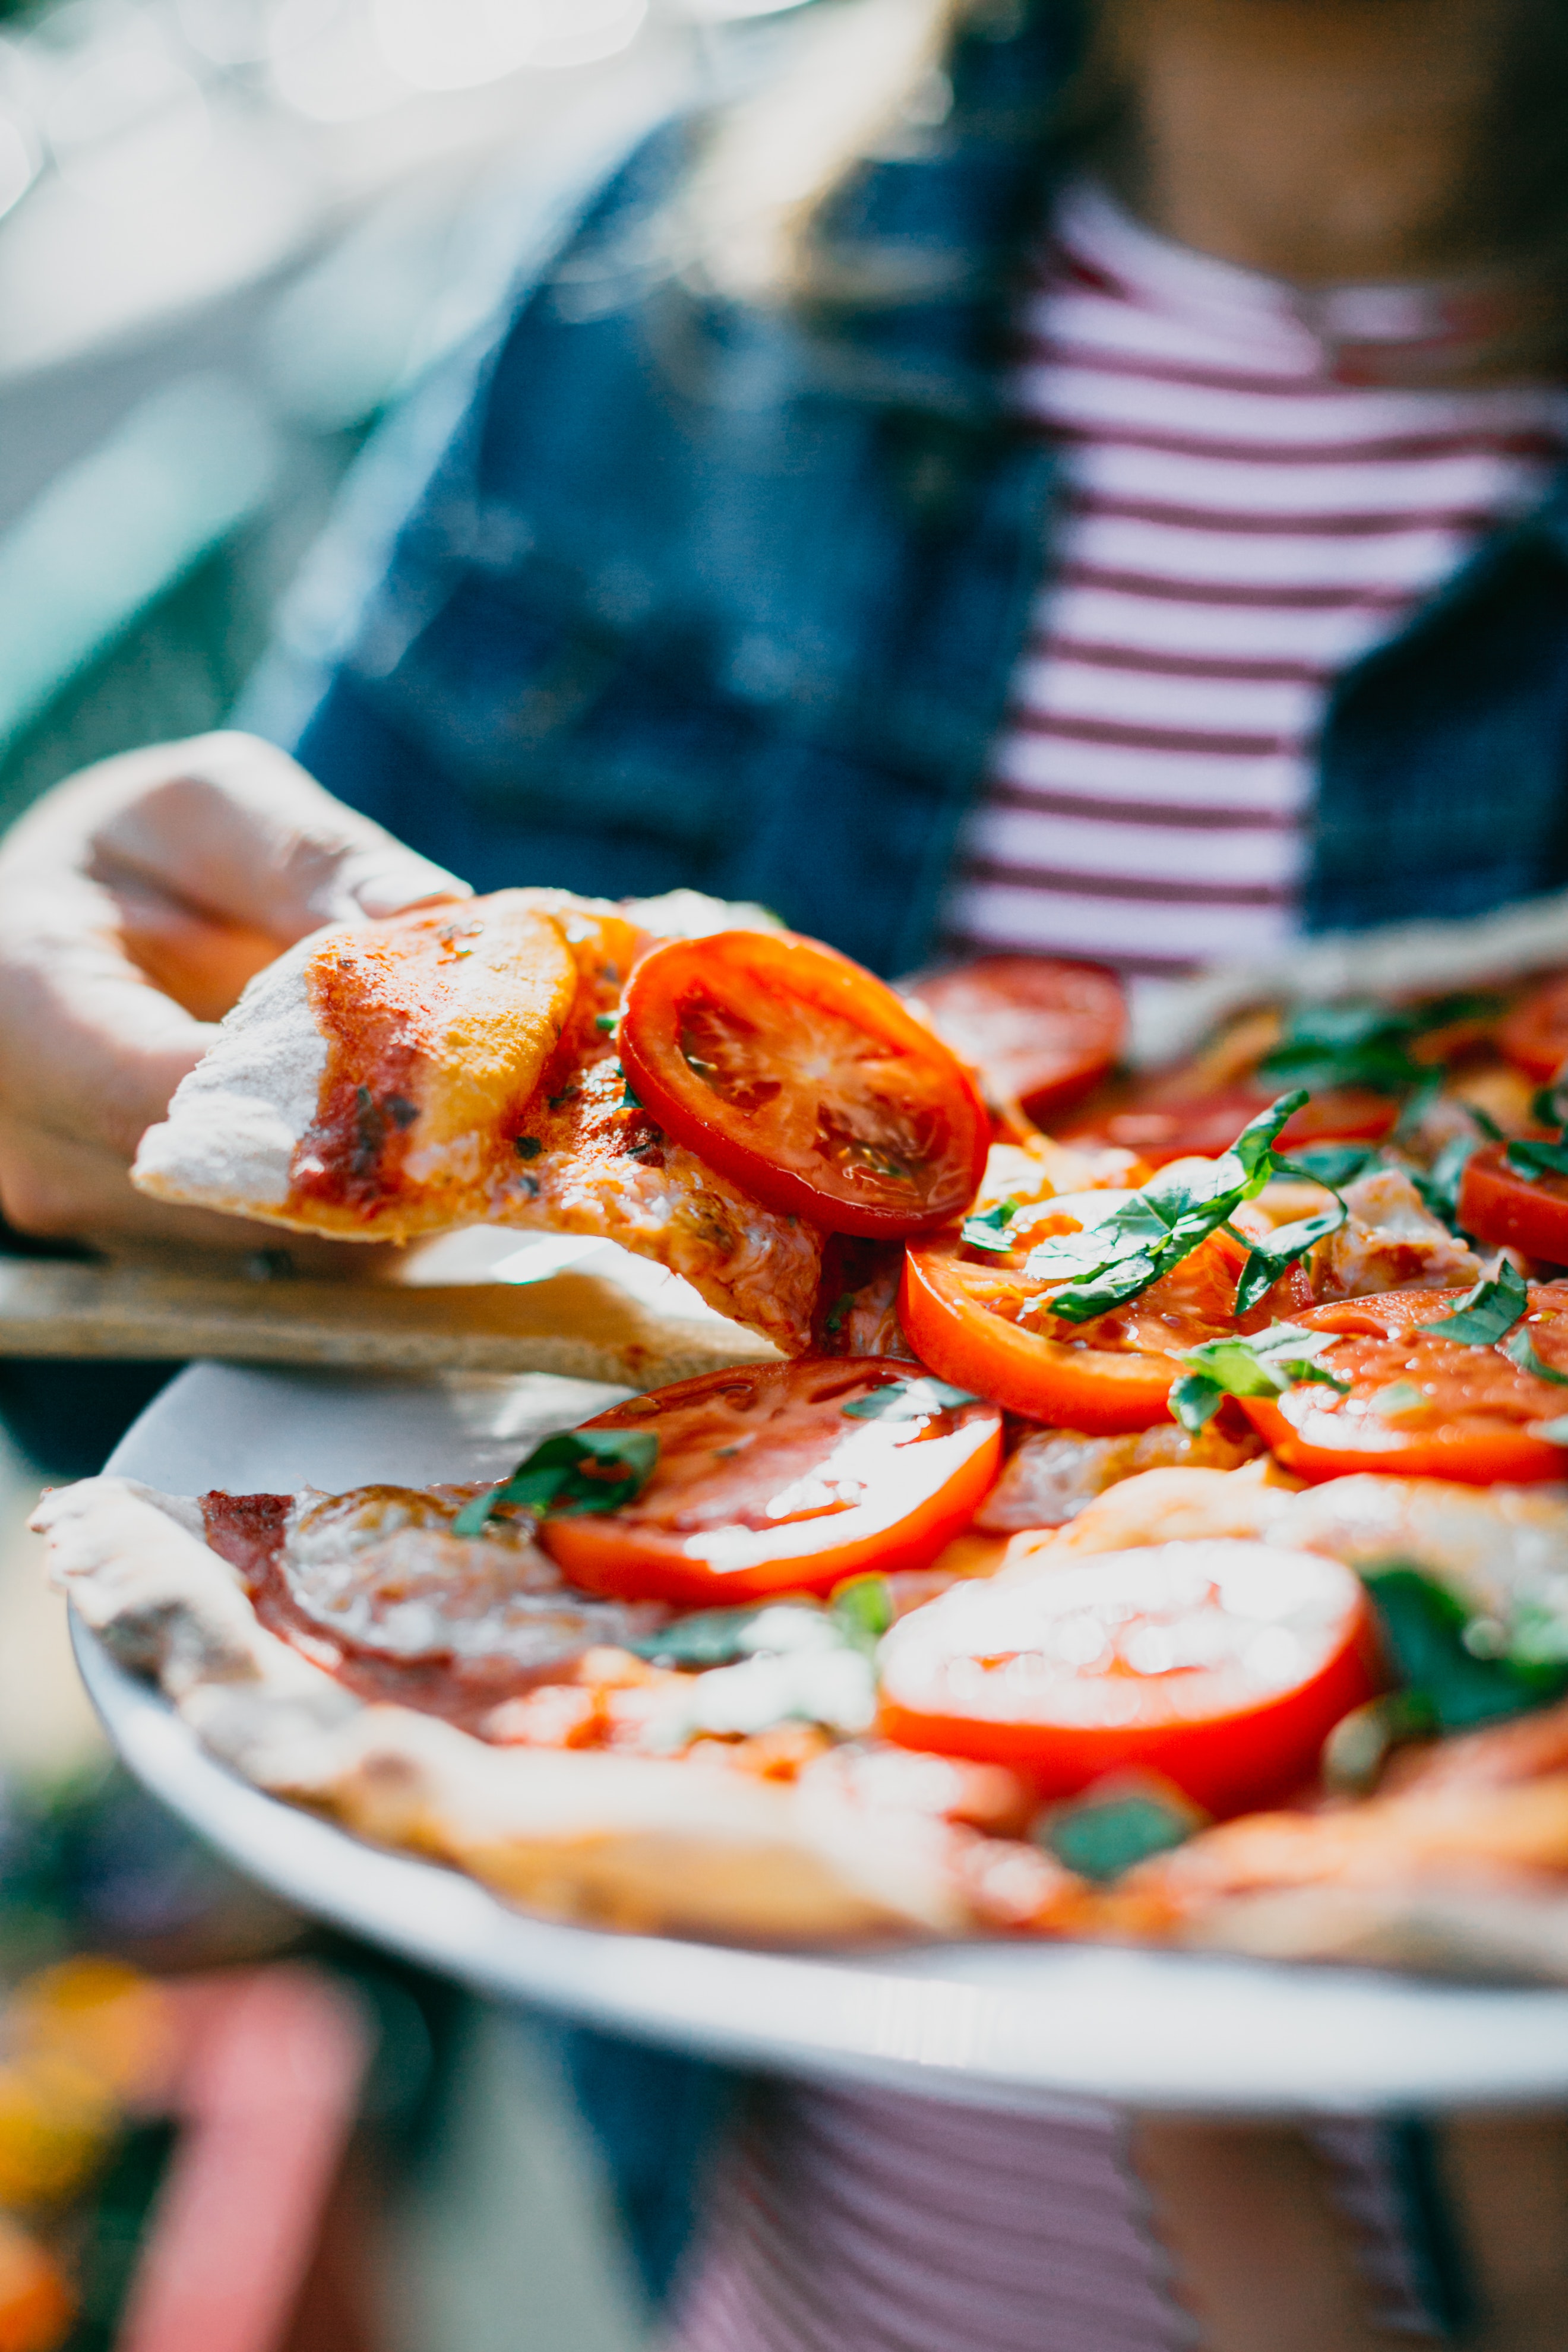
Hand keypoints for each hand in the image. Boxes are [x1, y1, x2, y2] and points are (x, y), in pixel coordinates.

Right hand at [0, 732, 467, 1258]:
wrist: (51, 931)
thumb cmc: (126, 855)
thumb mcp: (207, 804)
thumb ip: (308, 854)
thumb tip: (435, 910)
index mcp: (23, 1005)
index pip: (180, 1091)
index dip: (322, 1093)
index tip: (448, 1061)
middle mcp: (32, 1138)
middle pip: (236, 1194)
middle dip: (376, 1152)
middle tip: (505, 1097)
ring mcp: (85, 1211)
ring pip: (271, 1245)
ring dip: (383, 1193)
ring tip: (476, 1117)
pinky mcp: (145, 1249)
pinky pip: (274, 1256)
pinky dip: (361, 1211)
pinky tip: (422, 1148)